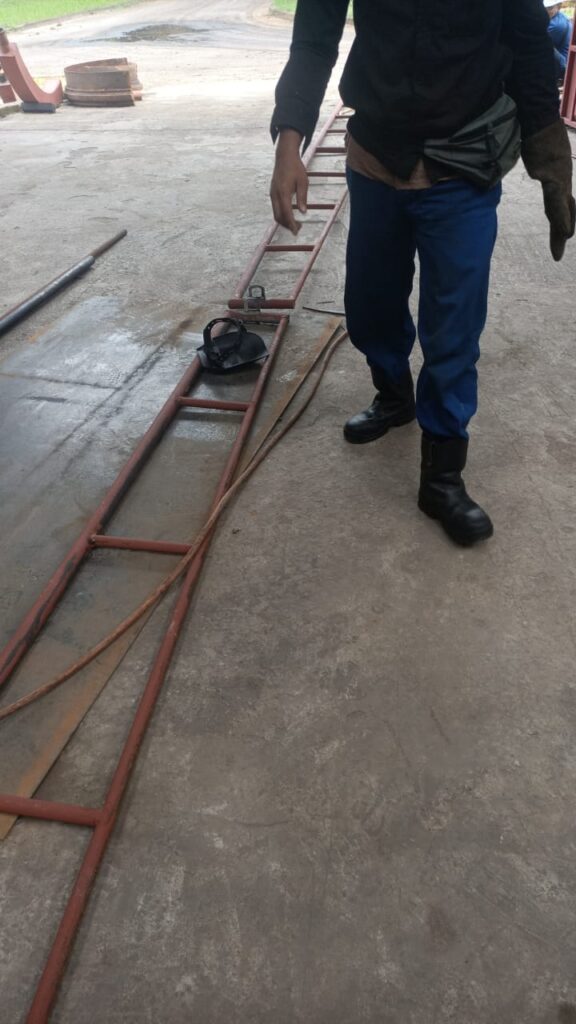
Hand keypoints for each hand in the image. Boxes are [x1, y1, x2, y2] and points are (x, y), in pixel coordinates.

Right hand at [270, 129, 307, 234]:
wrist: (284, 156)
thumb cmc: (295, 167)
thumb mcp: (303, 182)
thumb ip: (302, 197)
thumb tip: (303, 212)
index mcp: (283, 192)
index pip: (286, 213)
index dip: (291, 224)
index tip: (296, 231)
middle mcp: (275, 195)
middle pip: (278, 217)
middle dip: (287, 225)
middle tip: (298, 228)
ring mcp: (272, 194)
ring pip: (276, 214)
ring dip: (284, 221)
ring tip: (295, 223)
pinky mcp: (272, 193)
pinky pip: (275, 208)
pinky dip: (282, 215)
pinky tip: (290, 215)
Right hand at [521, 119, 574, 260]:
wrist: (533, 108)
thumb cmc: (526, 121)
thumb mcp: (525, 145)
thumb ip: (522, 158)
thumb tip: (503, 163)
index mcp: (553, 169)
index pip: (557, 198)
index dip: (560, 215)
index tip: (562, 232)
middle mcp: (559, 173)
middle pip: (561, 207)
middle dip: (561, 228)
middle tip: (558, 251)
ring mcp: (558, 173)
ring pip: (560, 206)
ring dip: (562, 228)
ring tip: (564, 242)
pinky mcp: (553, 172)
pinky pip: (557, 200)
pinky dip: (562, 217)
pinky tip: (565, 232)